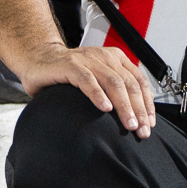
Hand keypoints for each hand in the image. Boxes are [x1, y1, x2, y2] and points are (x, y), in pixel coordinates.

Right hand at [11, 41, 157, 138]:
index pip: (139, 81)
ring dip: (124, 106)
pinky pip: (88, 80)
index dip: (147, 103)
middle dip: (139, 109)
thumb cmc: (66, 73)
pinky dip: (98, 95)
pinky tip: (105, 108)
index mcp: (115, 59)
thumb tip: (136, 115)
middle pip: (129, 84)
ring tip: (129, 124)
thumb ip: (114, 90)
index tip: (149, 123)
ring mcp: (88, 60)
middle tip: (142, 130)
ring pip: (113, 83)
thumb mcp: (97, 80)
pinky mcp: (70, 65)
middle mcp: (104, 57)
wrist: (37, 59)